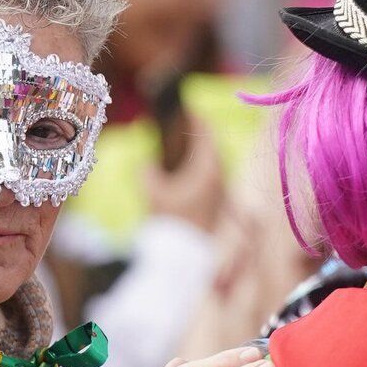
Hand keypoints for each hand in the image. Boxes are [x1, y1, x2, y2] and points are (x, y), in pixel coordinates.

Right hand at [145, 117, 227, 234]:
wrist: (182, 257)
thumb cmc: (169, 222)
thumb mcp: (152, 193)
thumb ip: (147, 172)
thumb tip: (146, 164)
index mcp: (208, 169)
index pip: (207, 134)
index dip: (197, 120)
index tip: (188, 109)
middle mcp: (219, 179)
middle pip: (213, 147)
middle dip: (199, 135)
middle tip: (185, 125)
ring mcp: (219, 193)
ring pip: (214, 164)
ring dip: (201, 153)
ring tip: (185, 146)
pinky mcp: (216, 206)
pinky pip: (211, 178)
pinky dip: (201, 168)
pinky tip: (187, 172)